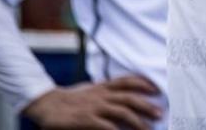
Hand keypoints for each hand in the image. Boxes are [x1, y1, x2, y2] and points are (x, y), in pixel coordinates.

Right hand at [22, 76, 162, 128]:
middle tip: (159, 113)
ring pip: (122, 112)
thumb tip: (122, 95)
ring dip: (138, 121)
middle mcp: (102, 95)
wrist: (47, 104)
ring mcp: (95, 107)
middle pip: (130, 98)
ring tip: (148, 128)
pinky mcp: (86, 120)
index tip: (156, 89)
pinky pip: (106, 126)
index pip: (127, 81)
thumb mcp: (90, 91)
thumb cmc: (70, 99)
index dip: (143, 83)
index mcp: (103, 86)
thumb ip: (106, 92)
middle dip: (147, 105)